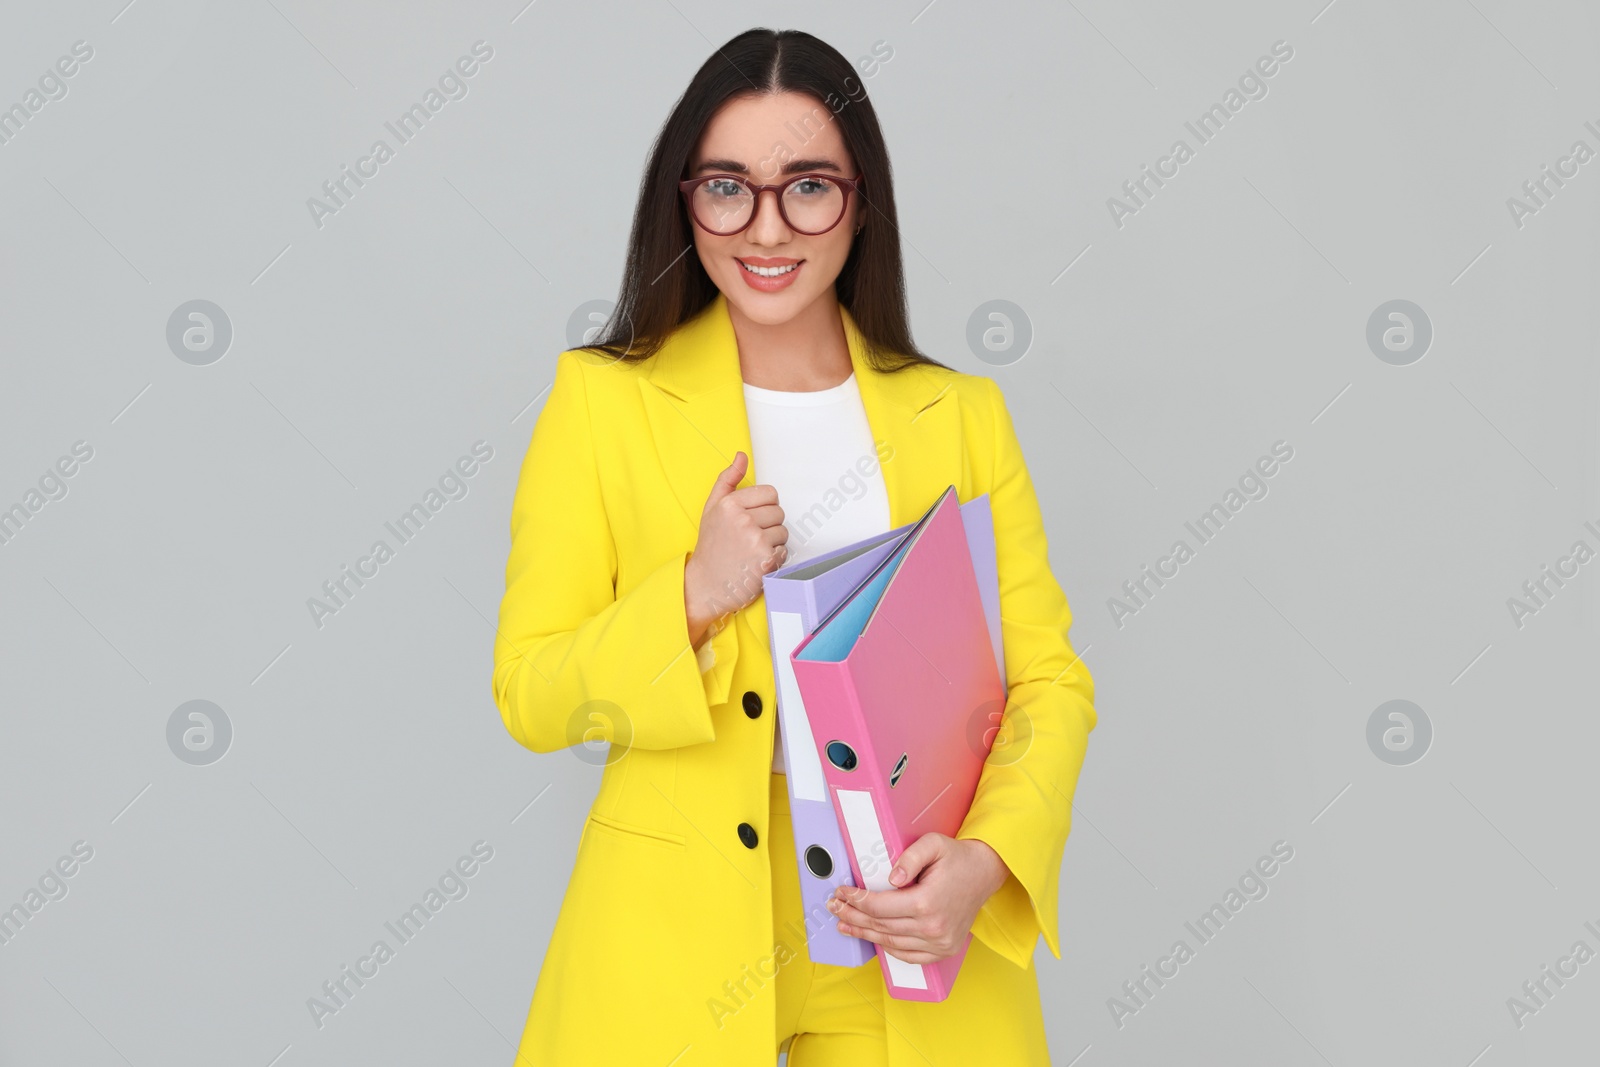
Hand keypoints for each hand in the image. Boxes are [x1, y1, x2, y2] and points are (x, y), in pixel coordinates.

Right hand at [683, 451, 787, 644]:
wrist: (705, 585)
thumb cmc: (710, 546)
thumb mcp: (712, 508)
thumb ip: (727, 480)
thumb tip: (742, 456)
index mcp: (730, 504)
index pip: (770, 493)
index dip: (763, 507)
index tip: (750, 519)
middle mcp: (742, 520)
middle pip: (779, 512)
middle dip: (768, 525)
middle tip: (748, 538)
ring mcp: (755, 541)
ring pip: (783, 532)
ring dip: (772, 543)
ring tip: (751, 551)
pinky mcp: (766, 561)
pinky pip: (784, 551)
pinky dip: (774, 559)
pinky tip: (756, 563)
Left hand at [827, 834, 1010, 963]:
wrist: (984, 873)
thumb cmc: (957, 858)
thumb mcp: (933, 844)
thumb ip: (910, 857)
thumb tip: (891, 879)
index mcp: (927, 902)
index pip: (879, 907)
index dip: (856, 900)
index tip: (842, 893)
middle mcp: (933, 927)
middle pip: (880, 926)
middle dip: (853, 916)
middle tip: (835, 908)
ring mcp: (940, 942)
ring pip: (891, 942)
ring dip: (865, 934)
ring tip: (846, 925)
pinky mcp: (944, 949)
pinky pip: (908, 955)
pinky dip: (888, 948)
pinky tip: (874, 938)